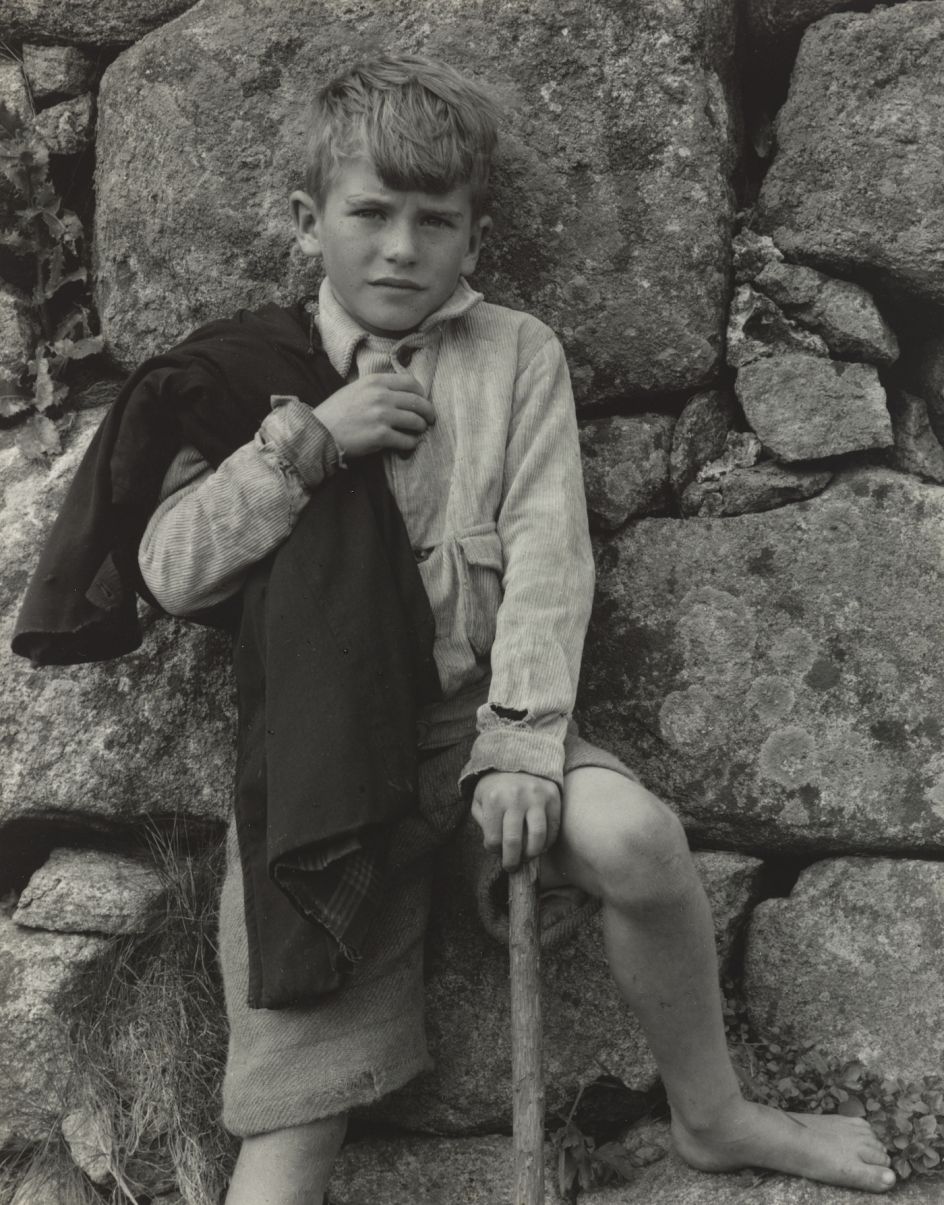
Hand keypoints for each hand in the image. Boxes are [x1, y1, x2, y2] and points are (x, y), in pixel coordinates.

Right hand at [313, 373, 434, 457]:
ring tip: (418, 432)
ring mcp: (382, 416)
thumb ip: (378, 387)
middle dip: (428, 412)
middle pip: (418, 402)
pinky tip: (407, 445)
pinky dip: (411, 444)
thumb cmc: (337, 412)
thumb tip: (401, 393)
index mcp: (375, 381)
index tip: (422, 400)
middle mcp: (381, 396)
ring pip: (416, 421)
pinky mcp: (381, 436)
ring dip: (421, 428)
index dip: (421, 392)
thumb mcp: (356, 389)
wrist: (319, 432)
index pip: (411, 382)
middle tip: (430, 419)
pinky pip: (407, 440)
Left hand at [471, 771, 561, 870]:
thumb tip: (496, 847)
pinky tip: (540, 844)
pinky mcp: (553, 796)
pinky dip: (547, 842)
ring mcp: (537, 797)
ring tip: (527, 856)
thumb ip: (483, 822)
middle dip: (512, 861)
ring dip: (532, 853)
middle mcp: (516, 798)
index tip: (496, 850)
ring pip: (538, 837)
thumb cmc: (495, 786)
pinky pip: (553, 827)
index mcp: (494, 799)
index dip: (494, 851)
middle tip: (512, 867)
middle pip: (515, 842)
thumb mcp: (480, 799)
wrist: (518, 758)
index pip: (493, 840)